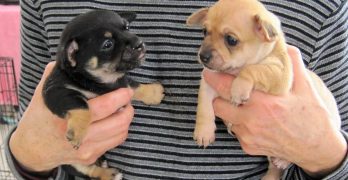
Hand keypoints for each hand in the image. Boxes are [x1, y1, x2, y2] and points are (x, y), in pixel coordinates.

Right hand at [9, 62, 133, 172]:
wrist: (32, 149)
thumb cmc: (39, 118)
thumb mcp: (44, 94)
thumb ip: (56, 74)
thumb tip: (73, 58)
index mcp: (66, 117)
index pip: (103, 107)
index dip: (120, 97)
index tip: (127, 89)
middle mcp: (78, 136)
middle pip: (118, 123)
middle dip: (128, 108)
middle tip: (127, 98)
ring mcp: (86, 149)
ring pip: (121, 133)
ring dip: (126, 119)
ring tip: (123, 108)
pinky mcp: (90, 157)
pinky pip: (115, 142)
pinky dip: (120, 130)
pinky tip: (114, 121)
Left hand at [203, 46, 346, 176]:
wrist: (317, 149)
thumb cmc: (312, 118)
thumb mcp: (306, 89)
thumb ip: (293, 66)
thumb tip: (285, 47)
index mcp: (262, 104)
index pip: (227, 88)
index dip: (215, 79)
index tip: (210, 72)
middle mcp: (250, 121)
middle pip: (218, 105)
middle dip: (220, 97)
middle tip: (230, 90)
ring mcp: (248, 136)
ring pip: (226, 119)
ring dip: (231, 111)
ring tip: (246, 106)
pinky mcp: (249, 147)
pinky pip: (236, 132)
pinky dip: (240, 125)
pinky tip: (255, 121)